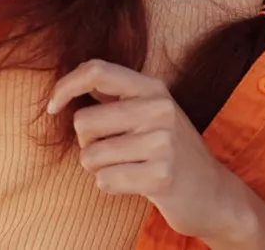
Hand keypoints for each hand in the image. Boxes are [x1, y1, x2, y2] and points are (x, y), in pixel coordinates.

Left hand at [48, 60, 264, 244]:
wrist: (211, 192)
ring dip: (99, 168)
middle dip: (87, 143)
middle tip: (114, 151)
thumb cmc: (170, 151)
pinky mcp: (161, 176)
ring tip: (127, 167)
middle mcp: (159, 108)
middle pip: (83, 122)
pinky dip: (111, 186)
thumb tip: (72, 83)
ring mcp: (162, 142)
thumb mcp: (151, 111)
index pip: (96, 71)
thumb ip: (116, 95)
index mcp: (152, 87)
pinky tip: (135, 183)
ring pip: (89, 156)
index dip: (65, 87)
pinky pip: (104, 181)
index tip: (53, 108)